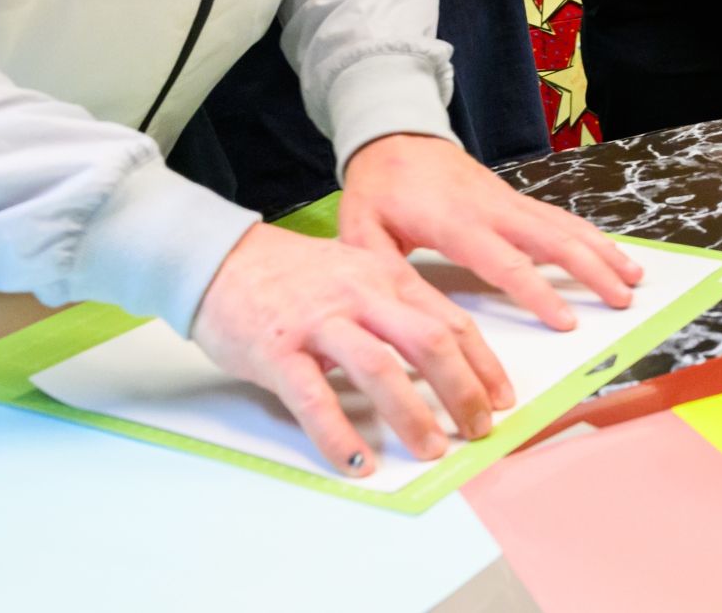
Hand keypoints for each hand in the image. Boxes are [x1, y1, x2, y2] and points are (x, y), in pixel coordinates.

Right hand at [190, 221, 511, 477]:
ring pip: (379, 369)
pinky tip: (357, 461)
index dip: (483, 364)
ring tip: (431, 449)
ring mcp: (318, 322)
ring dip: (412, 414)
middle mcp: (359, 295)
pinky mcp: (278, 350)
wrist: (220, 259)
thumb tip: (444, 353)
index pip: (449, 322)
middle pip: (428, 342)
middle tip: (478, 429)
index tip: (502, 398)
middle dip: (463, 391)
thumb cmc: (292, 274)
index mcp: (385, 275)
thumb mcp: (356, 272)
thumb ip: (396, 304)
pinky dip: (338, 434)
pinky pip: (313, 398)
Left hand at [338, 134, 641, 319]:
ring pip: (565, 224)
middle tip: (622, 300)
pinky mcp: (513, 199)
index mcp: (455, 222)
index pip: (505, 262)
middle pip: (553, 239)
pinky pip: (559, 217)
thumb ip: (385, 275)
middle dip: (592, 270)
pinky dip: (590, 235)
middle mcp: (491, 208)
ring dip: (602, 250)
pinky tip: (611, 253)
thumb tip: (411, 322)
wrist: (393, 134)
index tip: (566, 322)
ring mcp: (507, 200)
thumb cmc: (377, 188)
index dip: (537, 293)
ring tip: (634, 278)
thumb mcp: (363, 233)